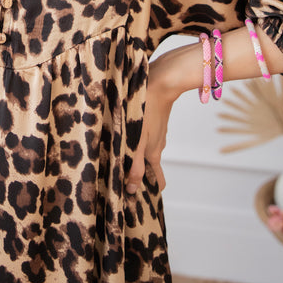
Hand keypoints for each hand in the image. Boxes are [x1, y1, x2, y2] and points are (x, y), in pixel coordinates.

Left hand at [125, 58, 175, 193]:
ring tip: (121, 158)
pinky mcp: (152, 119)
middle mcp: (157, 144)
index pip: (159, 180)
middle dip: (142, 175)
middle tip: (127, 180)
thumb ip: (135, 165)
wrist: (160, 83)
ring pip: (148, 149)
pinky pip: (145, 135)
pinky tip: (125, 134)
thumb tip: (131, 188)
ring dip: (138, 156)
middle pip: (152, 166)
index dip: (152, 190)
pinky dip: (138, 140)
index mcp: (154, 154)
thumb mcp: (138, 142)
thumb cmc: (146, 112)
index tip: (143, 199)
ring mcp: (156, 132)